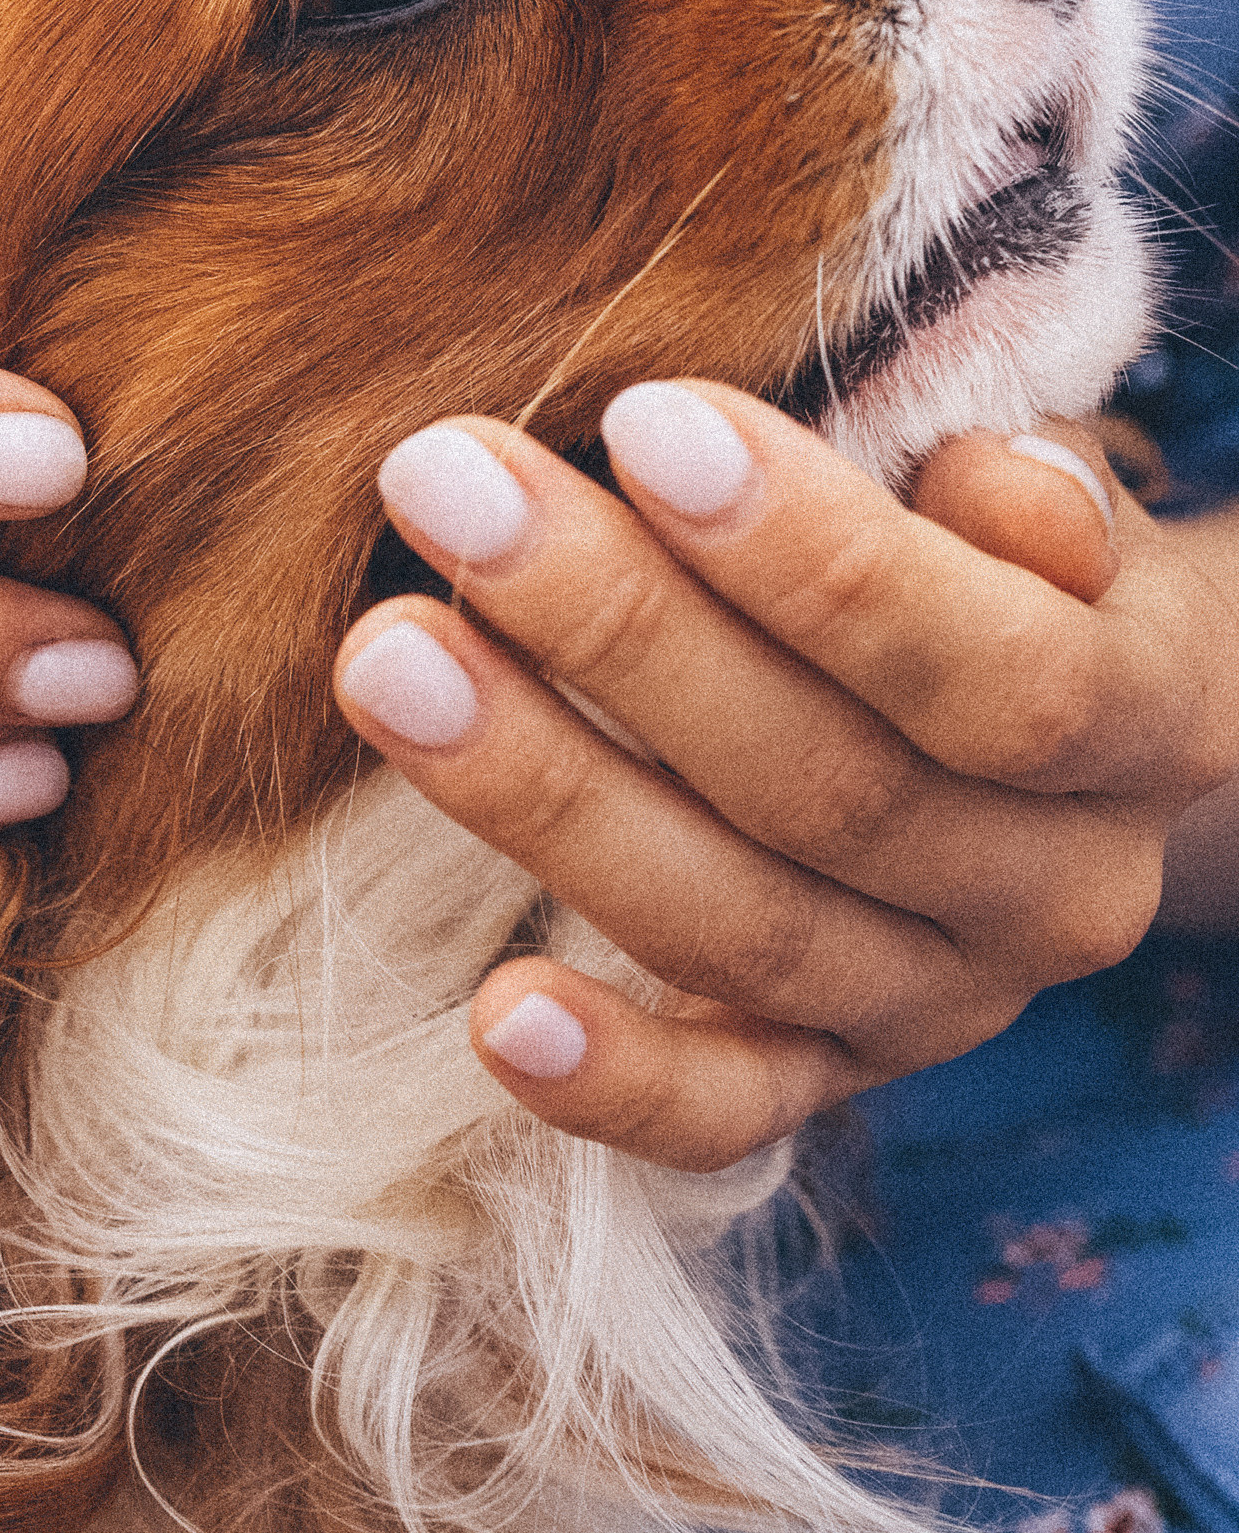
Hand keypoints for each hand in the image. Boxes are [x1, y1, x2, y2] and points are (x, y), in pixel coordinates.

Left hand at [332, 386, 1238, 1169]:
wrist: (1065, 717)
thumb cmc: (1002, 550)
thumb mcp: (1051, 494)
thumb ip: (1023, 486)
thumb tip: (983, 480)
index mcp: (1147, 720)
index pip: (990, 668)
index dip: (816, 558)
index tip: (643, 421)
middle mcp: (1059, 891)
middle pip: (829, 788)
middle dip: (620, 631)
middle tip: (442, 485)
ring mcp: (941, 1001)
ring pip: (744, 926)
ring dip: (547, 792)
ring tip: (385, 659)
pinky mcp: (831, 1073)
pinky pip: (729, 1111)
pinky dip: (614, 1077)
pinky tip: (495, 1014)